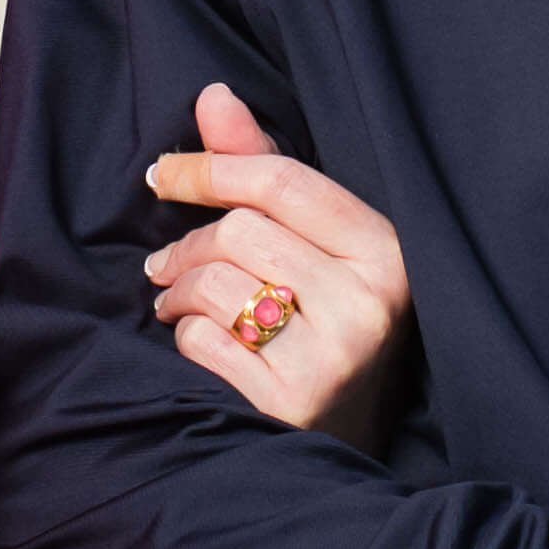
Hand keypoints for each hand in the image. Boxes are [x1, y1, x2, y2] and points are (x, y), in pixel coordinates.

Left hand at [145, 84, 413, 451]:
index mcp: (386, 251)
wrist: (336, 453)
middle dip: (187, 244)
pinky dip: (185, 337)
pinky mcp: (292, 403)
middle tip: (165, 264)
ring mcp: (335, 357)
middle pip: (241, 230)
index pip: (280, 180)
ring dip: (178, 290)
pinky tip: (198, 346)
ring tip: (174, 303)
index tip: (162, 173)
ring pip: (216, 283)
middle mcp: (370, 303)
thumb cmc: (320, 330)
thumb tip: (212, 94)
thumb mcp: (311, 248)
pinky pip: (203, 340)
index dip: (207, 167)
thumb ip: (262, 171)